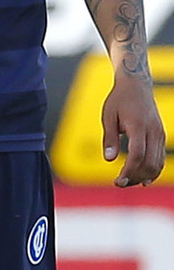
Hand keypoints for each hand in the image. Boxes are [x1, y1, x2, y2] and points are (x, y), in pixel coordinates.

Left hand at [102, 69, 165, 186]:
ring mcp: (160, 134)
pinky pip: (160, 158)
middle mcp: (153, 132)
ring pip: (157, 163)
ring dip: (144, 176)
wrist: (136, 85)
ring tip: (128, 181)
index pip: (137, 155)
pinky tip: (143, 178)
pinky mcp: (161, 135)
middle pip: (149, 163)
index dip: (129, 171)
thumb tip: (108, 159)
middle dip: (135, 177)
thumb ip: (109, 138)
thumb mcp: (108, 116)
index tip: (118, 181)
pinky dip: (153, 170)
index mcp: (138, 126)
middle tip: (120, 183)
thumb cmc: (119, 100)